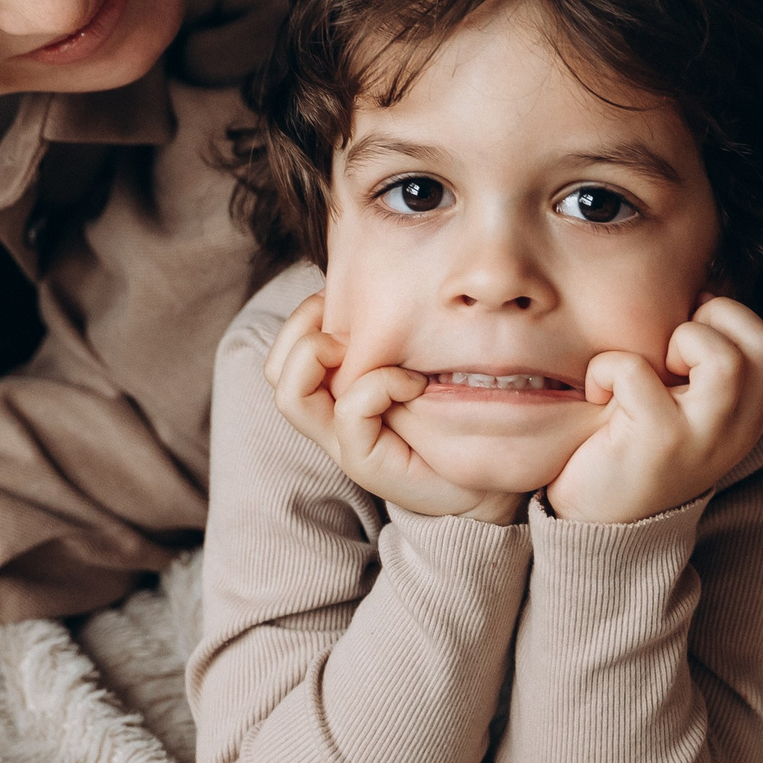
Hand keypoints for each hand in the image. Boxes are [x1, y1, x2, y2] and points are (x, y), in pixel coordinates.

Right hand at [264, 295, 523, 524]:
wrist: (487, 481)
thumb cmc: (456, 416)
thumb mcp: (421, 362)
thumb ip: (395, 338)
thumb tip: (387, 281)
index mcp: (334, 393)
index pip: (283, 353)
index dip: (305, 316)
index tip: (350, 296)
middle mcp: (327, 419)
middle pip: (275, 370)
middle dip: (303, 328)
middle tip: (351, 319)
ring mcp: (341, 444)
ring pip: (290, 395)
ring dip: (322, 355)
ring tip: (371, 347)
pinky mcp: (364, 464)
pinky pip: (350, 409)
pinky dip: (380, 384)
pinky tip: (416, 383)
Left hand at [546, 297, 762, 525]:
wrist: (598, 527)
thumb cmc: (633, 449)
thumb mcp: (683, 407)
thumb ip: (701, 365)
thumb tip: (699, 295)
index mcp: (746, 414)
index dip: (729, 319)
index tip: (684, 339)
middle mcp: (737, 428)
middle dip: (714, 321)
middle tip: (672, 352)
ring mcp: (703, 437)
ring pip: (723, 358)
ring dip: (677, 342)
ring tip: (650, 371)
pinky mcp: (658, 443)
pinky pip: (636, 371)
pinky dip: (607, 370)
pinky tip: (600, 396)